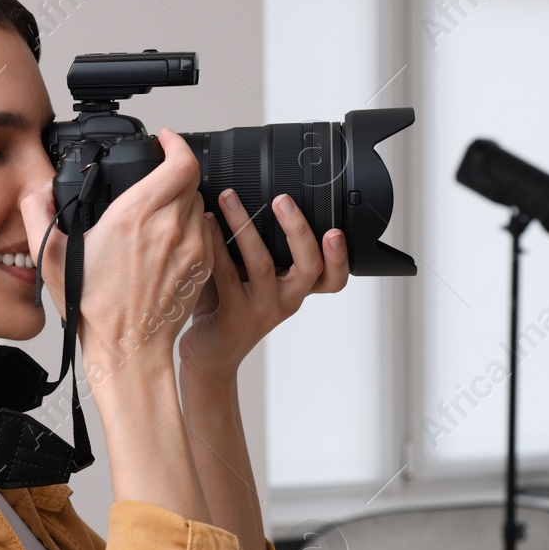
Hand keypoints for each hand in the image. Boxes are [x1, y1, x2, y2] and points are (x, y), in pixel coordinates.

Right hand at [21, 128, 211, 376]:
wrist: (129, 349)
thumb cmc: (96, 311)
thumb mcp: (51, 259)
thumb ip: (38, 216)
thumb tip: (35, 193)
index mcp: (135, 217)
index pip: (179, 162)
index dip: (176, 143)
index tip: (165, 140)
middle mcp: (170, 227)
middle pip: (189, 179)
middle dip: (172, 172)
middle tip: (155, 178)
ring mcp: (191, 246)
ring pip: (198, 203)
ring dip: (182, 200)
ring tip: (158, 214)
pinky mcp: (202, 265)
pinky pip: (205, 230)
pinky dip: (191, 226)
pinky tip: (168, 239)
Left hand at [178, 188, 348, 380]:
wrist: (209, 355)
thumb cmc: (229, 308)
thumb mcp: (252, 277)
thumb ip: (258, 246)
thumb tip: (246, 194)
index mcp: (296, 289)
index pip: (334, 277)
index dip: (341, 256)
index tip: (336, 230)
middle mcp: (286, 300)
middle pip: (310, 265)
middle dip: (298, 228)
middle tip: (282, 199)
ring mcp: (263, 310)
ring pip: (262, 263)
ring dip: (244, 225)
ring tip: (229, 198)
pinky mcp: (235, 316)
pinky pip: (227, 274)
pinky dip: (216, 244)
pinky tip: (207, 223)